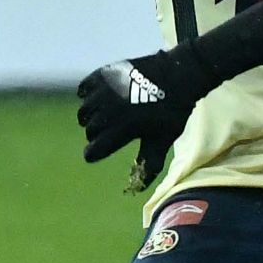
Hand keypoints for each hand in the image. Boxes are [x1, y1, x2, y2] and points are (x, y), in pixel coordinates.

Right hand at [75, 48, 208, 191]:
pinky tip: (99, 98)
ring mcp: (105, 90)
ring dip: (90, 117)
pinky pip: (83, 89)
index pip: (94, 150)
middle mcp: (110, 110)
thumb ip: (148, 164)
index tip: (97, 152)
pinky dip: (86, 96)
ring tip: (103, 116)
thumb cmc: (173, 111)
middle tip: (108, 132)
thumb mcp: (162, 140)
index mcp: (123, 129)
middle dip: (96, 135)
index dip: (95, 153)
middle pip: (90, 131)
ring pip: (84, 111)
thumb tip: (137, 189)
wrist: (180, 74)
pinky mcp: (104, 74)